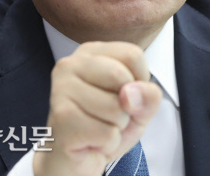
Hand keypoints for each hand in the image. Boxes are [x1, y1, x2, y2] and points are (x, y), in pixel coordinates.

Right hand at [33, 41, 161, 175]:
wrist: (77, 157)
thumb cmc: (107, 123)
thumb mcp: (141, 105)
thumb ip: (149, 95)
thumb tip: (129, 94)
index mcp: (91, 52)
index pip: (133, 54)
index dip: (140, 80)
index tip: (124, 93)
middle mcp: (70, 64)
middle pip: (121, 76)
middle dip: (127, 105)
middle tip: (110, 114)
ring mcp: (61, 90)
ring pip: (115, 108)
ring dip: (117, 127)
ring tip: (99, 127)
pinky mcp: (60, 118)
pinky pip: (107, 133)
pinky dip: (108, 143)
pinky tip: (91, 140)